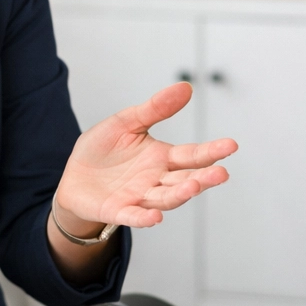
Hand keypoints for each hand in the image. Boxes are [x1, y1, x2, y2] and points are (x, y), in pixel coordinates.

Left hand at [53, 82, 236, 234]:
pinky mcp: (118, 210)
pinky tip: (155, 218)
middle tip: (221, 173)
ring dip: (180, 194)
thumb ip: (155, 109)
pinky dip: (144, 218)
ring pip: (165, 198)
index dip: (211, 151)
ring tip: (193, 186)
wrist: (74, 177)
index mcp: (162, 158)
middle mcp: (156, 180)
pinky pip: (134, 215)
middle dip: (203, 178)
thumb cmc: (103, 150)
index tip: (231, 145)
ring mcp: (139, 197)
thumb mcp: (126, 122)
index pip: (192, 155)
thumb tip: (185, 87)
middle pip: (185, 179)